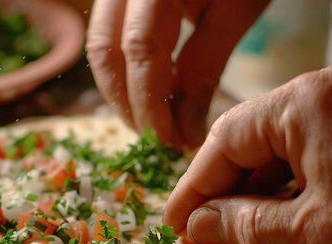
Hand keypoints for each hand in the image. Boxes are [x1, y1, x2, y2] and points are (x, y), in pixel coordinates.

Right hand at [86, 0, 269, 148]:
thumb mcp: (233, 13)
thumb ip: (204, 70)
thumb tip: (184, 132)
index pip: (141, 51)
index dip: (150, 104)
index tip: (168, 142)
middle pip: (105, 52)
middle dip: (127, 104)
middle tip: (155, 141)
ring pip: (98, 47)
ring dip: (119, 93)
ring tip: (149, 124)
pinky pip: (107, 38)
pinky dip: (123, 72)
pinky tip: (144, 96)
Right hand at [164, 62, 331, 243]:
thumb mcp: (316, 231)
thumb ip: (246, 227)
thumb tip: (196, 228)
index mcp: (304, 104)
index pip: (224, 140)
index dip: (194, 185)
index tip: (175, 222)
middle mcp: (324, 90)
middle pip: (250, 138)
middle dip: (225, 188)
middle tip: (205, 231)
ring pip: (279, 145)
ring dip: (257, 188)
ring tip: (241, 231)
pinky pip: (310, 147)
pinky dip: (290, 181)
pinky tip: (282, 214)